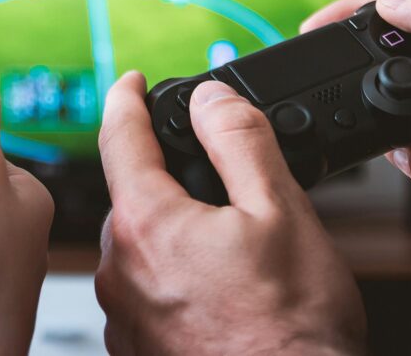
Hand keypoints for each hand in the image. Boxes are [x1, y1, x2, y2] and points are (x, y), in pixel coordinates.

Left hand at [95, 72, 365, 354]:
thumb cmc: (291, 333)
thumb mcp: (281, 213)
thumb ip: (240, 142)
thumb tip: (211, 99)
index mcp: (146, 223)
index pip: (119, 136)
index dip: (126, 98)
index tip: (131, 81)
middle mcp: (119, 268)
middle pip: (133, 193)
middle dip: (168, 177)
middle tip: (221, 187)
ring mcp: (123, 313)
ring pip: (141, 243)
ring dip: (173, 230)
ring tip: (232, 251)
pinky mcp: (135, 346)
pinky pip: (145, 288)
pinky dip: (172, 274)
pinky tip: (217, 290)